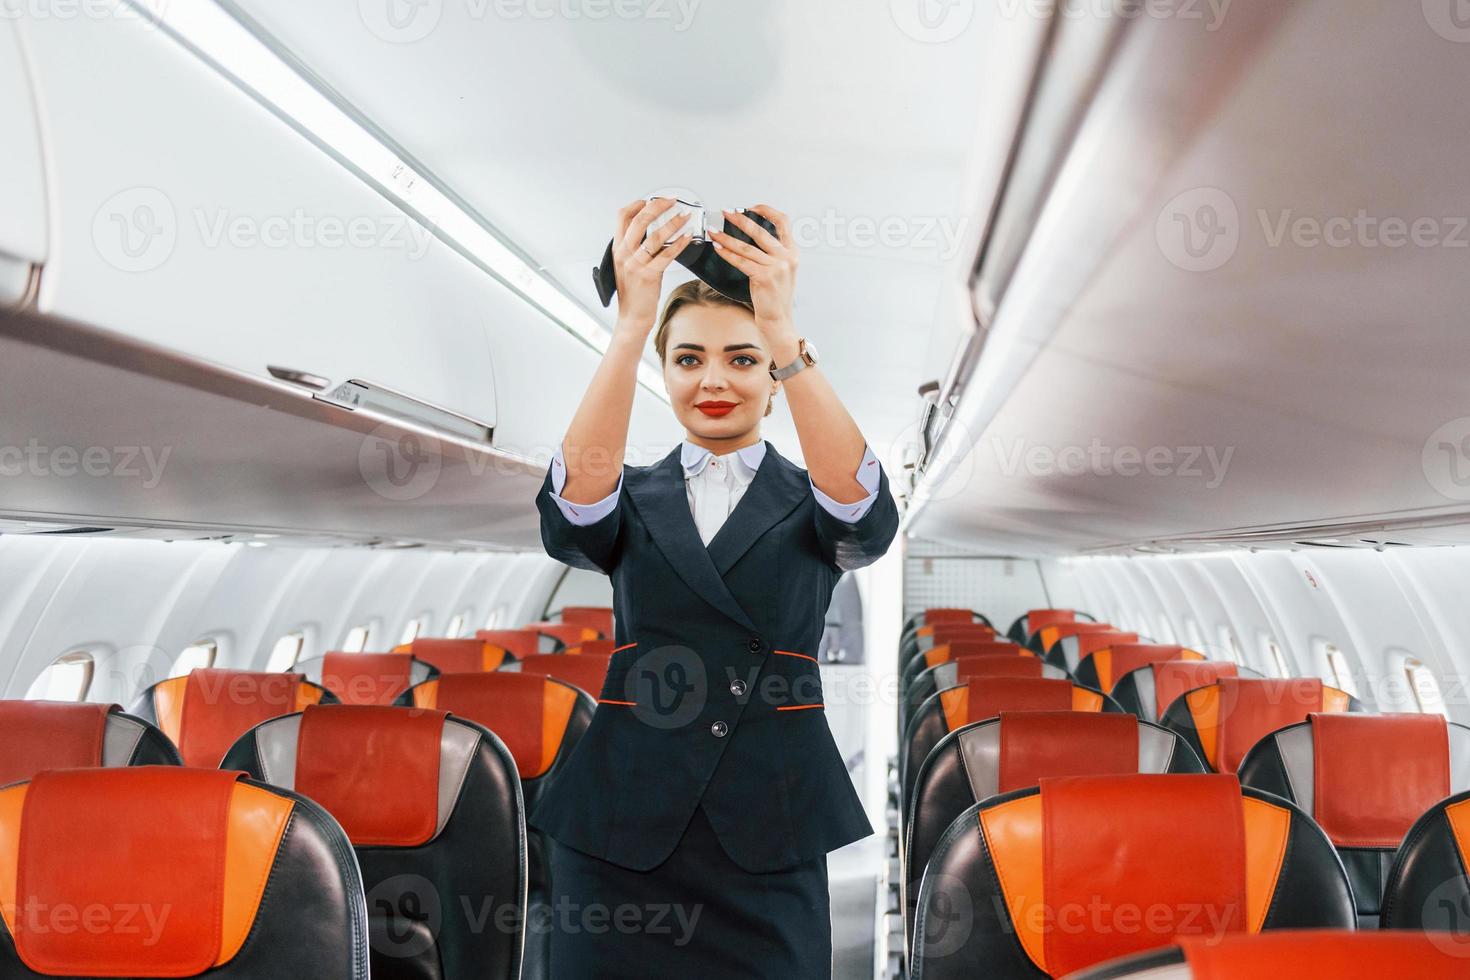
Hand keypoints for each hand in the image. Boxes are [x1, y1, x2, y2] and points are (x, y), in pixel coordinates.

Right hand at [611, 198, 693, 334]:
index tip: (651, 199)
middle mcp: (624, 254)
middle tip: (672, 201)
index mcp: (618, 249)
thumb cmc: (633, 292)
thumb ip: (634, 248)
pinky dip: (680, 243)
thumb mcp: (627, 265)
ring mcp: (636, 264)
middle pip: (639, 220)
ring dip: (673, 223)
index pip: (622, 217)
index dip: (637, 204)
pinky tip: (688, 237)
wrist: (632, 316)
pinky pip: (667, 254)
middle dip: (657, 206)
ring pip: (655, 236)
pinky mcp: (649, 275)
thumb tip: (651, 231)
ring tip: (685, 216)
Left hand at [711, 205, 799, 343]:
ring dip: (727, 237)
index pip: (783, 221)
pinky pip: (741, 261)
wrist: (778, 319)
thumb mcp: (781, 269)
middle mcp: (787, 257)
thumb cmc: (775, 295)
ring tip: (714, 231)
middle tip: (726, 212)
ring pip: (746, 247)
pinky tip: (718, 248)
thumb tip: (750, 233)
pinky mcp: (764, 277)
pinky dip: (727, 253)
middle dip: (740, 219)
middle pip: (760, 231)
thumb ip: (773, 251)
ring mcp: (776, 267)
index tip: (750, 207)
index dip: (766, 210)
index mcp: (792, 251)